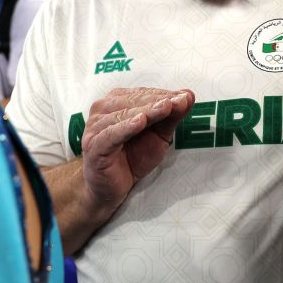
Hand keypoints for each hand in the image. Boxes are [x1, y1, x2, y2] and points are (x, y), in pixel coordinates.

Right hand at [79, 87, 195, 216]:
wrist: (110, 188)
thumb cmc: (132, 157)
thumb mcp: (158, 136)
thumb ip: (171, 116)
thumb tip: (187, 96)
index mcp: (117, 102)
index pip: (143, 94)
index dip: (165, 95)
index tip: (185, 97)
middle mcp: (103, 109)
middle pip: (135, 101)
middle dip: (159, 101)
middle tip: (181, 101)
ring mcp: (96, 127)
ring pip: (125, 115)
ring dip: (147, 111)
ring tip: (166, 107)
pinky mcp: (95, 145)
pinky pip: (112, 134)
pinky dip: (126, 127)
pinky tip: (140, 122)